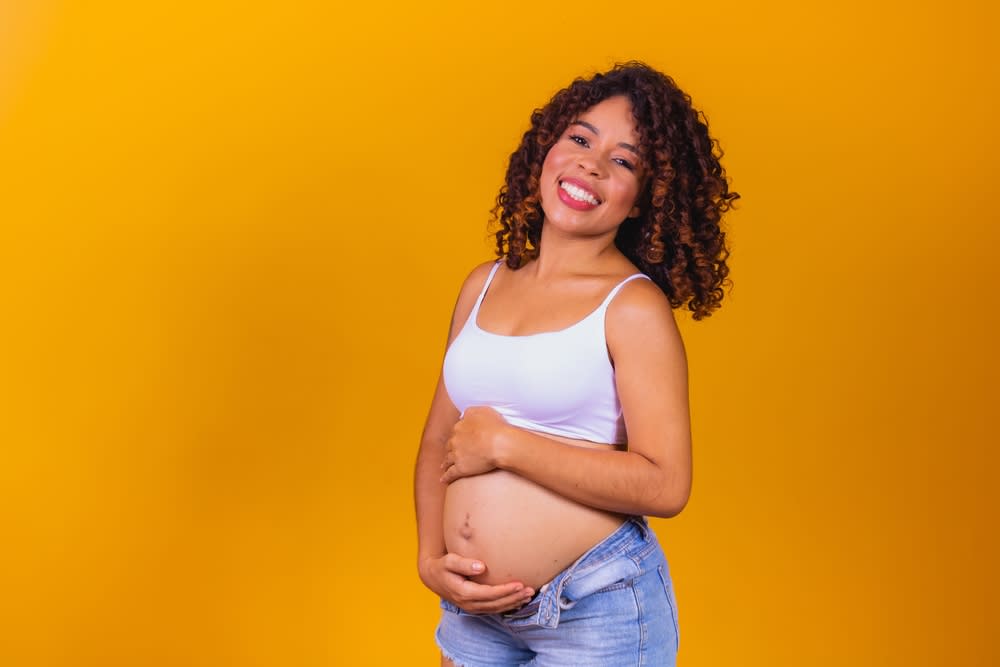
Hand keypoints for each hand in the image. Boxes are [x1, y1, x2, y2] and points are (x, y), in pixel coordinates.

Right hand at [418, 552, 534, 613]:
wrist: (433, 578)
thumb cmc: (442, 566)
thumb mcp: (449, 561)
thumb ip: (464, 564)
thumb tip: (481, 567)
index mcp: (463, 593)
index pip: (489, 594)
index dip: (505, 590)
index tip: (519, 584)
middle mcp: (469, 604)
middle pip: (496, 604)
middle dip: (514, 598)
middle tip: (530, 591)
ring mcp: (472, 608)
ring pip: (496, 609)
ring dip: (513, 603)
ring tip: (529, 595)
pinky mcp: (475, 607)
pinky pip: (494, 609)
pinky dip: (507, 606)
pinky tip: (518, 600)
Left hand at [440, 406, 507, 482]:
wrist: (499, 443)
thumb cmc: (495, 426)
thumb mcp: (483, 410)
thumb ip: (471, 411)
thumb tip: (465, 414)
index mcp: (459, 426)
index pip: (456, 431)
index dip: (458, 435)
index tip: (460, 439)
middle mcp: (455, 440)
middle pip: (450, 445)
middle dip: (450, 448)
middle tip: (451, 452)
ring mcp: (456, 455)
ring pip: (447, 459)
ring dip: (445, 463)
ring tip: (444, 466)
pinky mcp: (460, 468)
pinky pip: (450, 474)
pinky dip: (446, 477)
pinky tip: (443, 480)